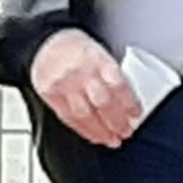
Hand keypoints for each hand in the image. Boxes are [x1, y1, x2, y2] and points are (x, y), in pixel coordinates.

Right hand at [29, 26, 146, 147]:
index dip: (129, 103)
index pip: (118, 84)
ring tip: (111, 140)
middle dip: (117, 122)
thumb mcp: (100, 54)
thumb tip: (128, 102)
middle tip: (126, 132)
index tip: (136, 115)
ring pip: (85, 114)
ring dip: (101, 131)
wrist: (46, 42)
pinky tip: (93, 136)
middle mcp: (80, 72)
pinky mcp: (50, 95)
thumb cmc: (77, 50)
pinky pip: (68, 117)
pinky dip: (83, 130)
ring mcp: (64, 84)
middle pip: (102, 103)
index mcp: (97, 59)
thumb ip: (112, 76)